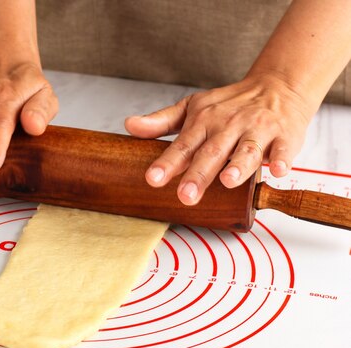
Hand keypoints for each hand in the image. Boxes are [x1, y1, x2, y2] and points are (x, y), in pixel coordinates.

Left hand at [125, 74, 312, 204]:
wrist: (277, 85)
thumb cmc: (229, 104)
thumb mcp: (192, 108)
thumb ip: (161, 121)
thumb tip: (129, 125)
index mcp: (203, 122)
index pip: (182, 145)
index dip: (167, 163)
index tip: (152, 178)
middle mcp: (228, 126)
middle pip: (212, 152)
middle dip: (198, 175)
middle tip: (185, 196)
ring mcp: (257, 130)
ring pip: (247, 149)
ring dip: (238, 165)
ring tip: (227, 181)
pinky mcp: (285, 135)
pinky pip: (284, 148)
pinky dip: (282, 158)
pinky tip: (278, 170)